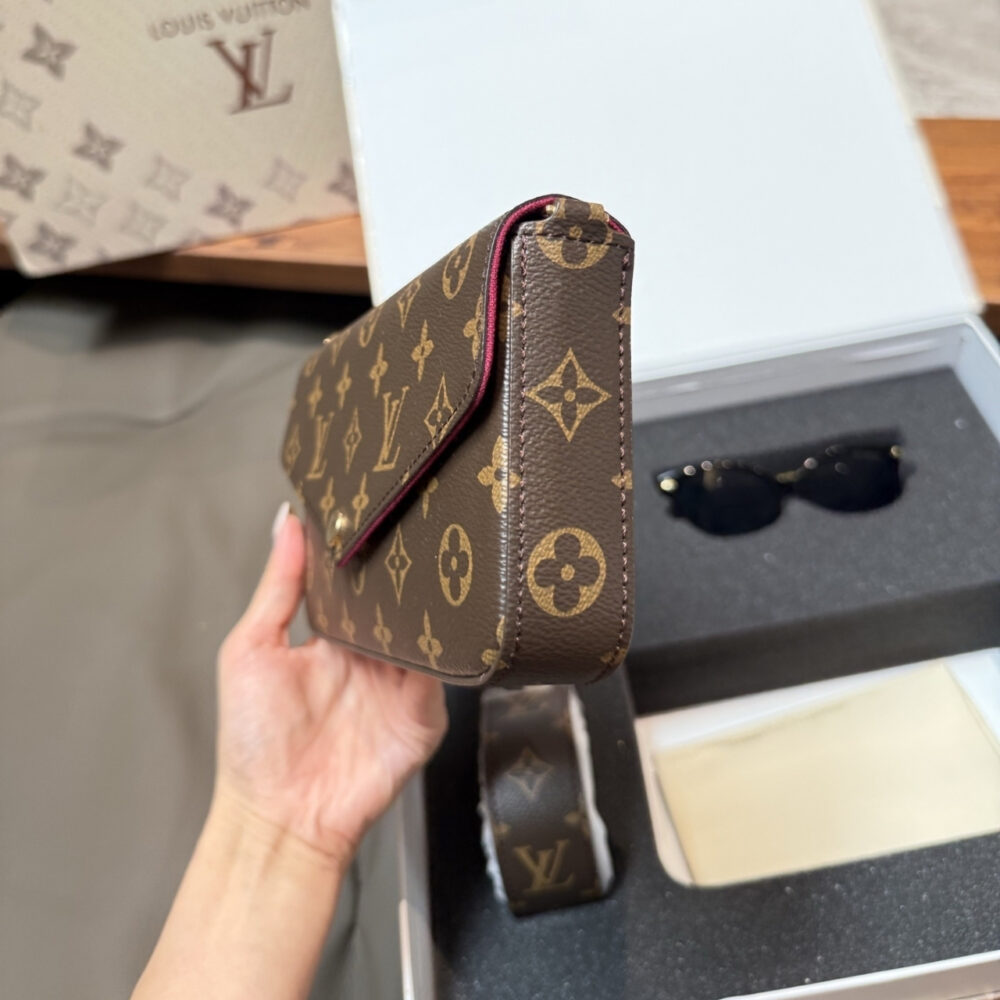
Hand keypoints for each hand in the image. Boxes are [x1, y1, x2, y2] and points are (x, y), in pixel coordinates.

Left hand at [214, 503, 447, 869]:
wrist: (283, 819)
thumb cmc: (253, 742)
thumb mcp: (251, 651)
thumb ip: (277, 589)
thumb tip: (287, 523)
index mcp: (333, 635)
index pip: (361, 579)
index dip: (369, 547)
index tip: (379, 504)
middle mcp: (372, 654)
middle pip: (402, 599)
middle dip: (410, 568)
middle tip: (420, 521)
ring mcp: (402, 682)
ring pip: (430, 629)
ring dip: (433, 604)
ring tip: (437, 564)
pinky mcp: (426, 713)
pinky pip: (446, 672)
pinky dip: (447, 650)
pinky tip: (442, 625)